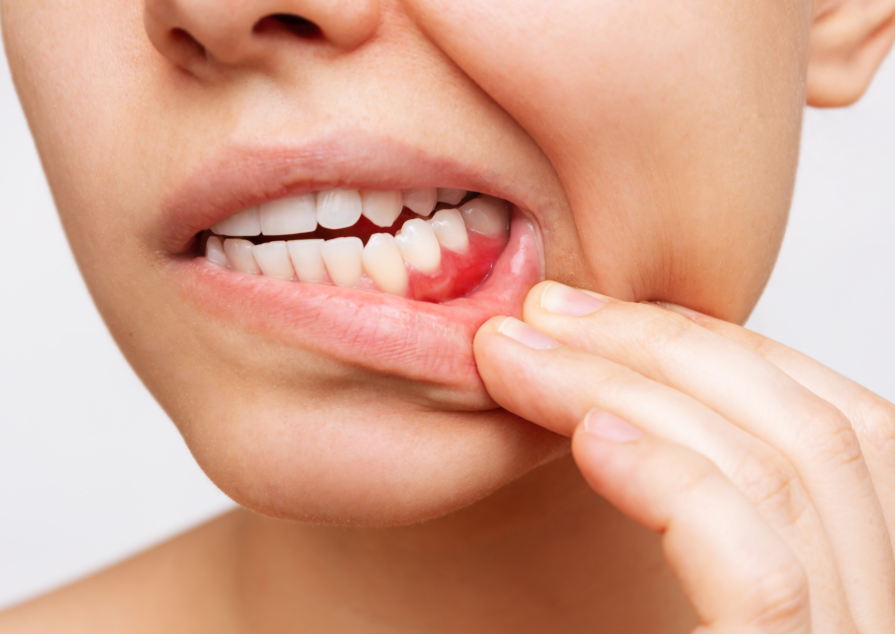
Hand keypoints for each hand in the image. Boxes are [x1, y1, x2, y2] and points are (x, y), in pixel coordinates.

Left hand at [474, 281, 894, 632]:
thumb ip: (677, 503)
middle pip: (809, 428)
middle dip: (666, 344)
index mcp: (846, 582)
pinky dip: (670, 479)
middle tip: (545, 310)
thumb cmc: (595, 633)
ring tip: (516, 353)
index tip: (605, 316)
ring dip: (628, 384)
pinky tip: (587, 438)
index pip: (833, 430)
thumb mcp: (657, 581)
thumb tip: (609, 403)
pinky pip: (757, 565)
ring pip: (774, 469)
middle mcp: (866, 612)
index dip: (723, 348)